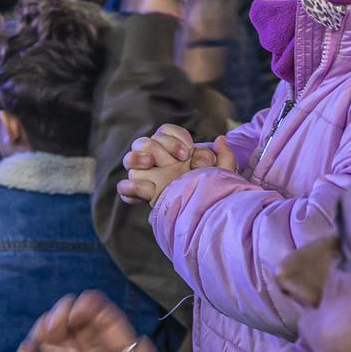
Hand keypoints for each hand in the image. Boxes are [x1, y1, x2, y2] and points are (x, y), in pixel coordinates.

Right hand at [118, 125, 233, 202]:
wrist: (206, 218)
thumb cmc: (213, 194)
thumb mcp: (223, 175)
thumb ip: (225, 157)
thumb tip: (220, 139)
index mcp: (176, 153)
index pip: (165, 133)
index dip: (174, 138)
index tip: (186, 152)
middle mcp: (160, 162)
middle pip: (145, 142)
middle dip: (158, 146)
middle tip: (174, 159)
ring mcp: (149, 178)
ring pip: (130, 159)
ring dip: (136, 158)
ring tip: (149, 164)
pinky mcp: (142, 195)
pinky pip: (125, 187)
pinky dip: (129, 188)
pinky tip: (144, 190)